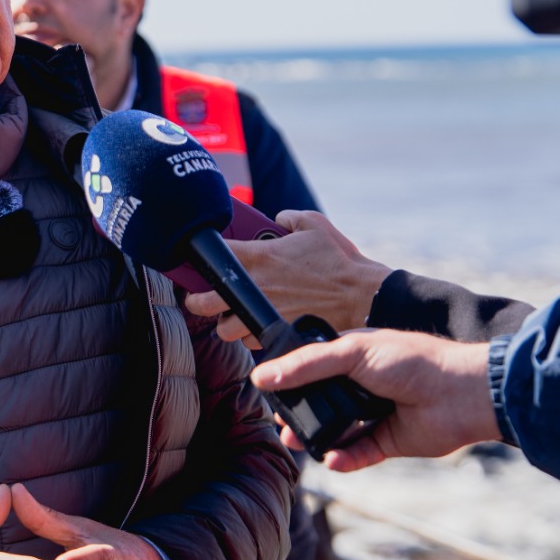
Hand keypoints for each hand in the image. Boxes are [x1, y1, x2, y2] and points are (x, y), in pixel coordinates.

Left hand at [183, 210, 391, 346]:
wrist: (362, 296)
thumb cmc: (339, 260)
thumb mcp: (314, 224)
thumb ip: (289, 217)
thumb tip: (277, 218)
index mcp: (258, 257)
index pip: (213, 256)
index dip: (202, 258)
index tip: (201, 261)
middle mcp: (253, 287)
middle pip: (204, 302)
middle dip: (197, 301)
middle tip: (201, 298)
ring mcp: (263, 313)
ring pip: (224, 329)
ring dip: (225, 323)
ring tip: (232, 316)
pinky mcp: (276, 333)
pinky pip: (250, 342)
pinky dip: (250, 337)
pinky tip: (257, 327)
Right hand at [251, 328, 501, 470]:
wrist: (460, 394)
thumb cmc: (412, 361)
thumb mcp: (352, 353)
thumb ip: (306, 365)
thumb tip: (263, 375)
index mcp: (353, 356)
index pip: (312, 367)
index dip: (290, 377)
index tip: (267, 388)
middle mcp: (362, 384)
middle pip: (320, 402)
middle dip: (299, 413)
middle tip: (281, 424)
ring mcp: (375, 413)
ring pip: (336, 430)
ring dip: (316, 437)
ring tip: (297, 443)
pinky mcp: (389, 441)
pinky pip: (358, 453)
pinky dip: (344, 458)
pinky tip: (332, 460)